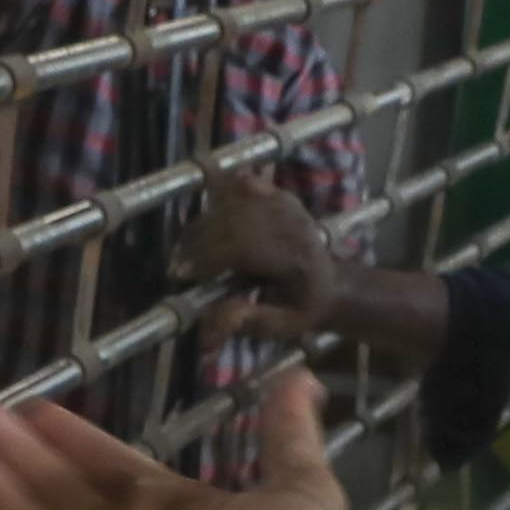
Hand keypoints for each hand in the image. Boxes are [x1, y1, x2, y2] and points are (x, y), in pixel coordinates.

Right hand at [176, 162, 350, 345]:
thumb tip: (217, 316)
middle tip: (177, 262)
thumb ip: (252, 322)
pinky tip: (208, 214)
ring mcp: (287, 204)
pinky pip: (244, 183)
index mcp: (296, 259)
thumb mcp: (284, 326)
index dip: (208, 258)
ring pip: (234, 201)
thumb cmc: (303, 307)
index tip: (182, 274)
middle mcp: (292, 225)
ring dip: (203, 222)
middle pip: (234, 221)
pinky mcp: (281, 194)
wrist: (332, 282)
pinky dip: (221, 193)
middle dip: (198, 241)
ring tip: (186, 246)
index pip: (244, 248)